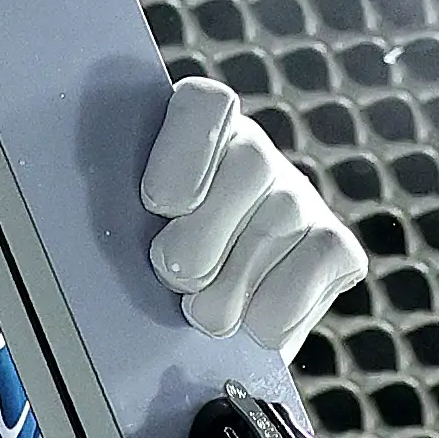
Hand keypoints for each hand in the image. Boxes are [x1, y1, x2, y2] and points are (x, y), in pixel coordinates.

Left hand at [142, 79, 363, 356]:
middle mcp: (255, 154)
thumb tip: (100, 223)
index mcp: (192, 134)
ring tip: (202, 312)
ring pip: (274, 230)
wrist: (198, 333)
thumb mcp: (124, 237)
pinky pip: (308, 278)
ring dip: (225, 294)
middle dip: (200, 240)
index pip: (205, 104)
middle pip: (248, 166)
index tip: (159, 205)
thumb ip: (119, 218)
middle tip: (172, 275)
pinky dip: (267, 320)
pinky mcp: (338, 251)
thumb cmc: (149, 276)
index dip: (185, 152)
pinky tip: (248, 322)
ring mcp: (302, 200)